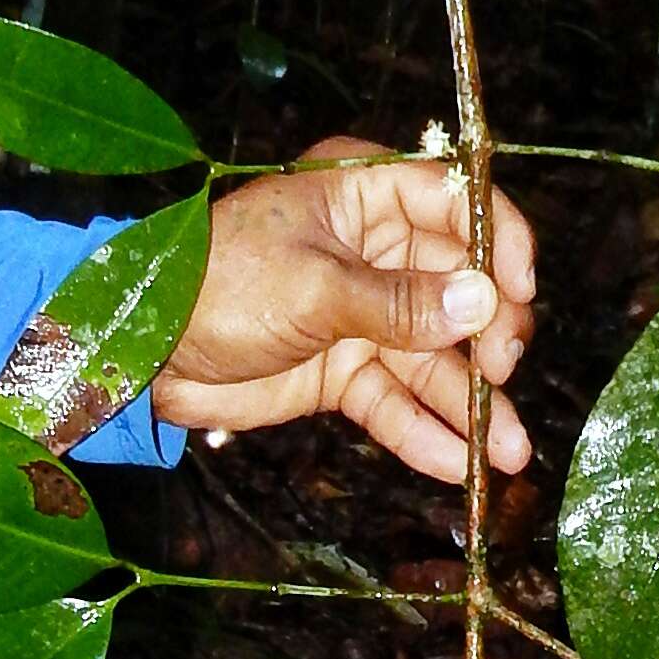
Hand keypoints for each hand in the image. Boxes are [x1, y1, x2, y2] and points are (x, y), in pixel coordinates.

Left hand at [150, 141, 535, 488]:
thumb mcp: (314, 287)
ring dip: (472, 403)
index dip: (497, 243)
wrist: (141, 350)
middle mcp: (374, 249)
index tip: (517, 291)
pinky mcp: (342, 370)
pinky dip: (424, 432)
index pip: (456, 201)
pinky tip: (456, 464)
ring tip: (509, 452)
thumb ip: (400, 303)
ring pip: (434, 357)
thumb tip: (484, 304)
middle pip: (459, 288)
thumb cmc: (216, 284)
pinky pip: (396, 401)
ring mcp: (361, 314)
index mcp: (363, 194)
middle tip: (501, 371)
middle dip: (489, 335)